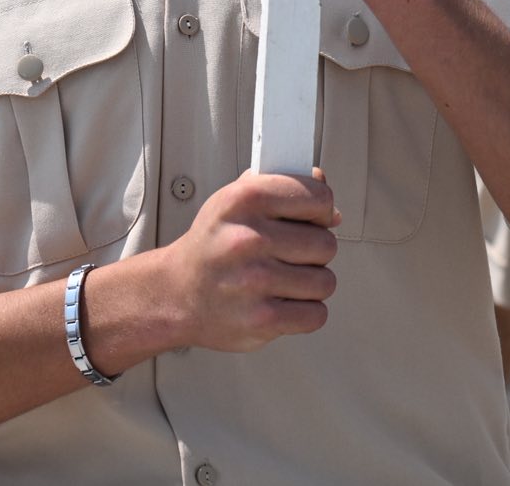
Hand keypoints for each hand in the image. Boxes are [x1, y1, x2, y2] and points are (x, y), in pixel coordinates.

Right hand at [159, 170, 339, 352]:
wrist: (177, 293)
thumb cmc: (211, 246)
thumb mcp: (234, 201)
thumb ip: (280, 190)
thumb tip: (332, 211)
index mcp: (244, 199)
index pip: (317, 196)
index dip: (322, 208)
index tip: (316, 216)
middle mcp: (248, 238)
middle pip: (326, 243)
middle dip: (315, 251)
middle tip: (291, 253)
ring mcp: (255, 281)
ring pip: (325, 281)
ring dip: (311, 283)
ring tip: (285, 279)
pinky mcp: (262, 319)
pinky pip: (316, 314)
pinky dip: (305, 312)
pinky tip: (283, 301)